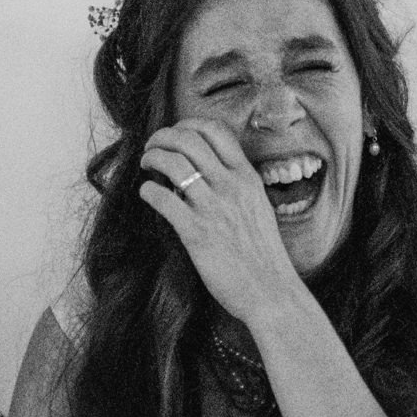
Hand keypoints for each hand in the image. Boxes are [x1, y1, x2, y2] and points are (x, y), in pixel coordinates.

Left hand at [137, 119, 307, 325]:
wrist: (270, 291)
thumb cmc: (262, 255)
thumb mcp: (257, 208)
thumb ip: (236, 187)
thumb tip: (206, 173)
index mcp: (247, 177)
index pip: (215, 130)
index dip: (188, 125)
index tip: (175, 134)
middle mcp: (232, 186)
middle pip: (189, 140)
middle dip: (162, 137)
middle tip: (152, 147)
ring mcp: (214, 208)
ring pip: (174, 163)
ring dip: (152, 158)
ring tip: (146, 164)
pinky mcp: (197, 233)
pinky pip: (164, 199)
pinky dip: (149, 191)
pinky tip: (147, 194)